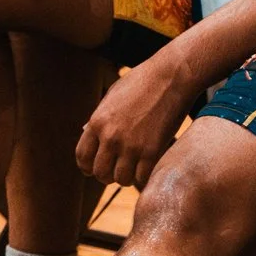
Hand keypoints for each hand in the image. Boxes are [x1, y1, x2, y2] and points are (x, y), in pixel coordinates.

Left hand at [76, 55, 194, 186]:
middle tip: (117, 169)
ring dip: (127, 176)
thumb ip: (102, 119)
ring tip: (134, 168)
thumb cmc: (143, 82)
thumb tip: (92, 138)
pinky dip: (144, 176)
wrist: (172, 76)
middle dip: (107, 174)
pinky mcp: (152, 151)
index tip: (93, 168)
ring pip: (121, 179)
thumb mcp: (113, 97)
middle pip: (100, 173)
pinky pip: (142, 178)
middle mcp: (111, 137)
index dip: (87, 166)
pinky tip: (147, 167)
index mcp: (97, 121)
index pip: (83, 157)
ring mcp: (132, 146)